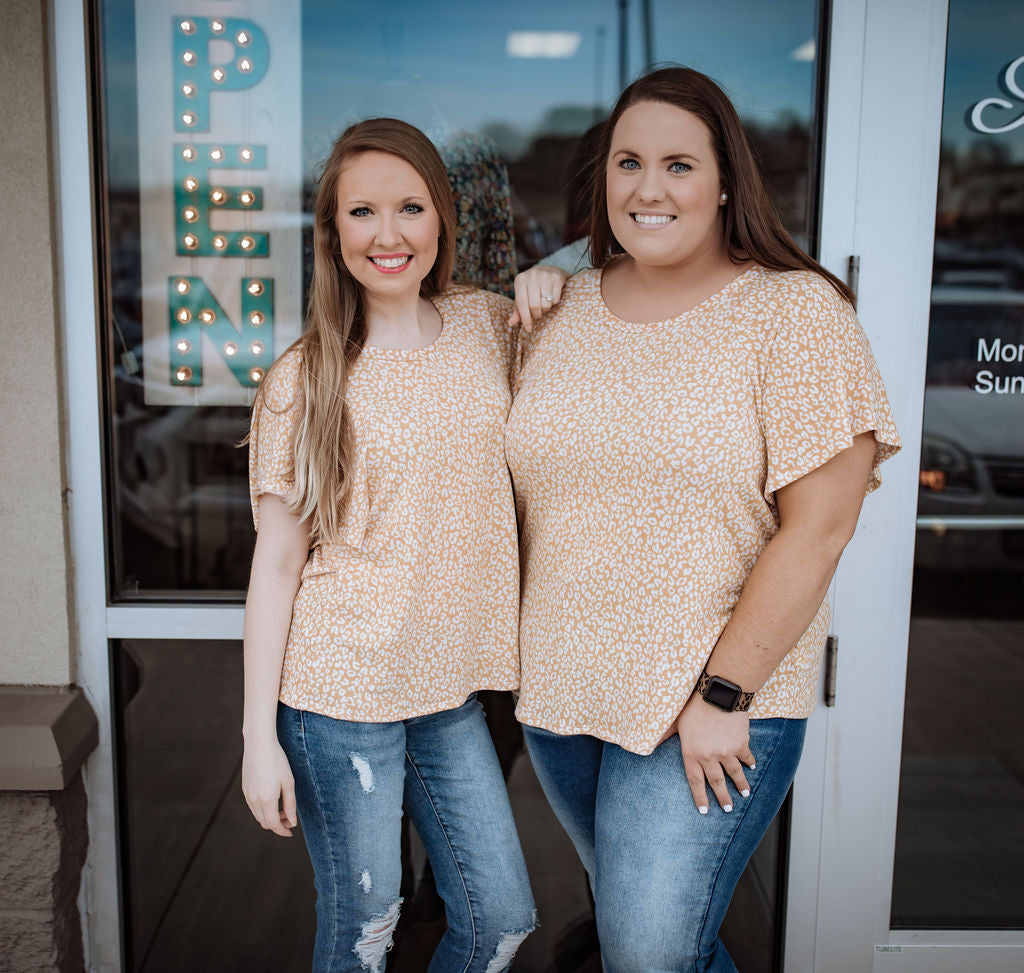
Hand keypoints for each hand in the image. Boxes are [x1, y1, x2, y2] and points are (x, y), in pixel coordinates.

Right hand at [242, 736, 296, 836]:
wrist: (258, 744)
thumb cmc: (277, 761)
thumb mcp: (288, 782)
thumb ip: (290, 804)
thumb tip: (292, 822)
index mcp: (266, 800)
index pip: (273, 824)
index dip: (282, 830)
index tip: (290, 831)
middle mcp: (254, 800)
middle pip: (265, 822)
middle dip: (278, 824)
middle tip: (289, 819)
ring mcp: (247, 795)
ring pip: (258, 815)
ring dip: (270, 817)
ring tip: (283, 809)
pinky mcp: (244, 789)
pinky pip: (253, 807)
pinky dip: (263, 810)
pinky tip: (272, 801)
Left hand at [509, 265, 568, 330]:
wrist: (548, 270)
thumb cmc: (532, 287)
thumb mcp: (523, 296)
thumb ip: (518, 310)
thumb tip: (511, 323)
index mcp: (520, 280)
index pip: (522, 303)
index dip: (525, 318)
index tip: (528, 329)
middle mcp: (531, 276)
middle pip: (534, 305)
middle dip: (537, 314)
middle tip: (538, 314)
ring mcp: (545, 275)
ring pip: (546, 304)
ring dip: (546, 309)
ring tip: (544, 304)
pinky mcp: (556, 278)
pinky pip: (555, 299)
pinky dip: (553, 303)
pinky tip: (551, 297)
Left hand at [673, 692, 754, 813]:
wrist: (717, 695)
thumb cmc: (693, 706)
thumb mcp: (676, 722)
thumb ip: (664, 736)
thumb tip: (648, 744)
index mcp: (691, 753)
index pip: (695, 781)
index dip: (700, 797)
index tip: (705, 811)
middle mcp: (709, 757)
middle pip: (717, 782)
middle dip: (723, 798)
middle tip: (728, 809)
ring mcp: (726, 752)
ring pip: (734, 774)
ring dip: (740, 785)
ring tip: (744, 794)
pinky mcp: (740, 744)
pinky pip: (746, 757)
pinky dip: (749, 762)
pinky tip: (752, 767)